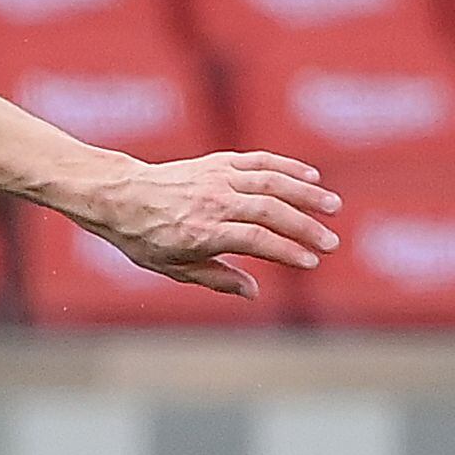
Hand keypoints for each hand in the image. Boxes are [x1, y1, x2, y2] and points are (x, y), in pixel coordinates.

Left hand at [72, 151, 340, 298]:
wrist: (122, 197)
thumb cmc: (146, 239)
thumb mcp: (174, 268)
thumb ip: (217, 278)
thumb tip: (254, 292)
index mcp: (203, 231)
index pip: (256, 240)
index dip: (287, 251)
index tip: (310, 261)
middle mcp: (214, 202)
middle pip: (271, 212)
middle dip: (305, 227)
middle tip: (331, 243)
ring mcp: (218, 178)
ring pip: (272, 182)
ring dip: (306, 194)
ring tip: (332, 207)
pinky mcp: (219, 162)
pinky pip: (260, 162)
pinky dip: (287, 167)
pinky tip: (311, 177)